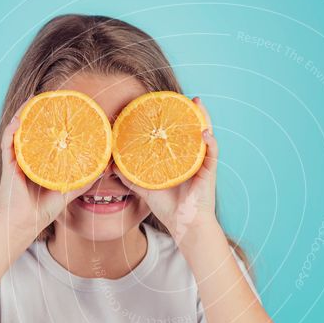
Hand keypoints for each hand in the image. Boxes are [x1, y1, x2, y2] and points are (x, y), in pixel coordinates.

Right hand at [0, 106, 87, 242]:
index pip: (42, 136)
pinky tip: (19, 120)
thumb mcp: (67, 191)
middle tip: (48, 97)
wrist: (25, 225)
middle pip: (29, 129)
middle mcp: (25, 157)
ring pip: (17, 131)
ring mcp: (16, 159)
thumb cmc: (42, 210)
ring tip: (33, 100)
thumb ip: (82, 180)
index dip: (49, 121)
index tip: (60, 108)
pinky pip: (7, 143)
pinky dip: (12, 130)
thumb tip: (102, 168)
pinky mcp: (8, 165)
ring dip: (24, 114)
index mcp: (37, 161)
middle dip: (37, 112)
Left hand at [115, 97, 219, 244]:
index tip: (165, 103)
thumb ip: (130, 175)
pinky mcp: (209, 172)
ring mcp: (202, 163)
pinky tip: (204, 132)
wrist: (183, 225)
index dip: (174, 118)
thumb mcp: (145, 187)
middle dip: (190, 112)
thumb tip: (111, 164)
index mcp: (180, 158)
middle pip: (193, 129)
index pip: (179, 134)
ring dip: (203, 117)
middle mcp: (193, 157)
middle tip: (183, 97)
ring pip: (205, 135)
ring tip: (196, 103)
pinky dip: (210, 142)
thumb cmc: (168, 206)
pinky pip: (212, 153)